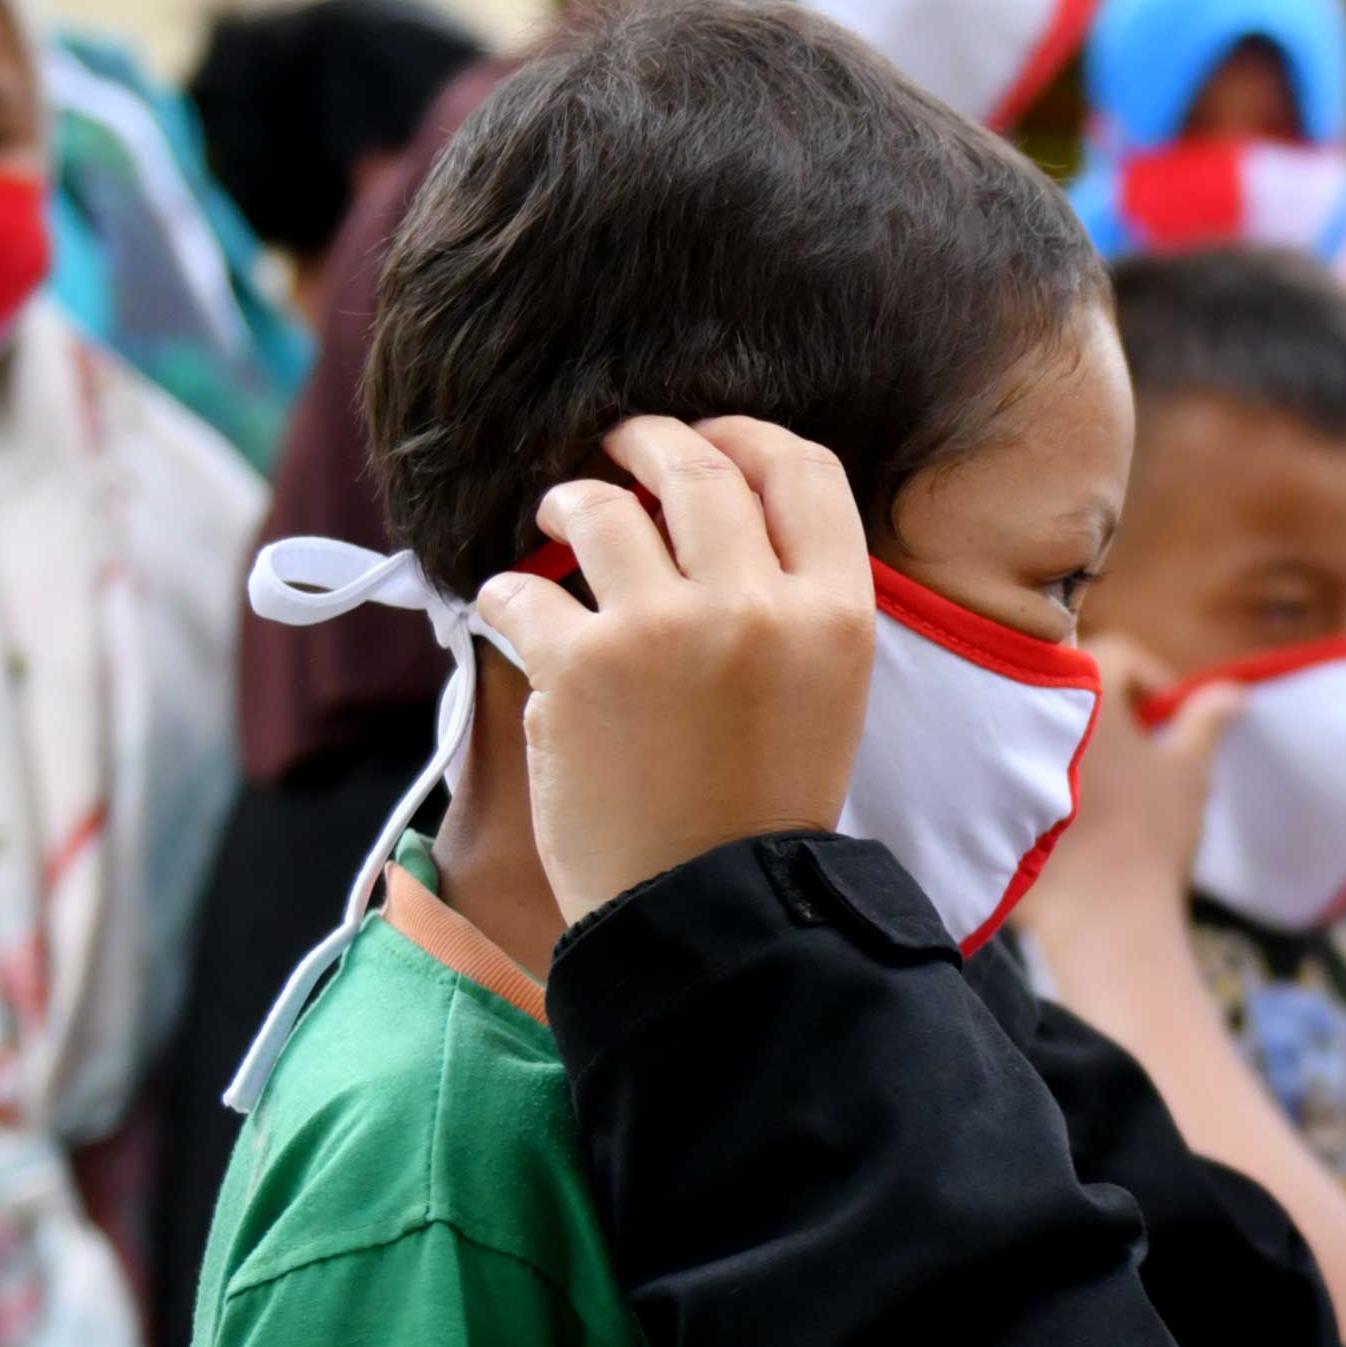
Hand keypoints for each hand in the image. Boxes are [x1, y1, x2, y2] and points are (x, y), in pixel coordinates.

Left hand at [483, 417, 877, 930]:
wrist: (710, 911)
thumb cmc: (760, 812)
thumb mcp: (822, 694)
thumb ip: (790, 601)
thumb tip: (714, 509)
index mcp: (835, 612)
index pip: (802, 468)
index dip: (745, 435)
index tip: (706, 439)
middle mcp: (756, 605)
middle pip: (697, 466)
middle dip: (644, 441)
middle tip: (616, 445)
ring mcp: (663, 630)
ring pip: (600, 507)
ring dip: (569, 501)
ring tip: (558, 517)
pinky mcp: (580, 666)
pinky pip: (524, 589)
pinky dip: (510, 595)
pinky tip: (514, 615)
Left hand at [1019, 651, 1226, 992]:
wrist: (1102, 917)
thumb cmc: (1150, 834)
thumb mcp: (1189, 770)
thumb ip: (1207, 721)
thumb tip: (1233, 692)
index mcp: (1083, 693)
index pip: (1117, 655)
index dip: (1152, 680)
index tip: (1169, 719)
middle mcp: (1031, 715)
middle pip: (1073, 690)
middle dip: (1109, 711)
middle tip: (1140, 749)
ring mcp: (1003, 759)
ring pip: (1041, 731)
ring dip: (1074, 745)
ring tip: (1108, 786)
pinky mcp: (986, 803)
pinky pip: (1013, 774)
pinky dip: (1042, 783)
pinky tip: (1074, 821)